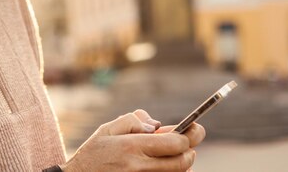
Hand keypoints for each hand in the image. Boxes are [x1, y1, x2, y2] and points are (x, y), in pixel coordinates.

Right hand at [61, 109, 205, 171]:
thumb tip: (155, 124)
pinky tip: (166, 163)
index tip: (194, 128)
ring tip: (178, 153)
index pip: (174, 143)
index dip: (189, 135)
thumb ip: (132, 121)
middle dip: (191, 150)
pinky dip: (172, 171)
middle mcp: (139, 166)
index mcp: (131, 146)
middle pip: (182, 162)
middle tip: (191, 143)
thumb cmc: (93, 154)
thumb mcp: (107, 129)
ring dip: (183, 163)